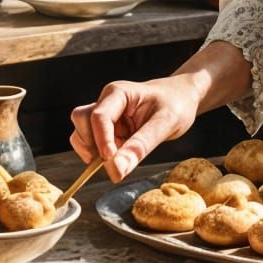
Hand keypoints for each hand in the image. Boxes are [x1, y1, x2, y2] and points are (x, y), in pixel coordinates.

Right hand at [70, 75, 199, 181]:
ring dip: (92, 150)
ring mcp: (105, 116)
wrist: (182, 98)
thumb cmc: (176, 103)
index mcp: (119, 93)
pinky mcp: (106, 129)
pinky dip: (97, 155)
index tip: (110, 160)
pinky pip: (90, 143)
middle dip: (93, 144)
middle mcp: (107, 102)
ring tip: (118, 156)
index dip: (101, 140)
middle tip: (115, 159)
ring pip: (80, 133)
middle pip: (82, 121)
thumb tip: (116, 170)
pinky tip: (118, 156)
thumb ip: (141, 146)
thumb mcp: (166, 123)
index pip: (99, 116)